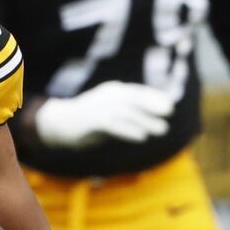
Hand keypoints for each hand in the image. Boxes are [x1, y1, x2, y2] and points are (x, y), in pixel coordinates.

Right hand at [33, 82, 174, 148]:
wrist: (60, 123)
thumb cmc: (89, 120)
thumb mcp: (111, 114)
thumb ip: (129, 116)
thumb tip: (150, 123)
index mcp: (113, 92)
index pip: (136, 92)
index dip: (152, 96)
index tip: (169, 104)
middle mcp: (106, 96)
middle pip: (132, 98)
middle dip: (151, 103)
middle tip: (169, 110)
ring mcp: (98, 107)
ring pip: (125, 113)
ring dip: (145, 121)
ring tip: (162, 129)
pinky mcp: (91, 121)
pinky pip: (112, 124)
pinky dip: (128, 130)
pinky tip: (142, 136)